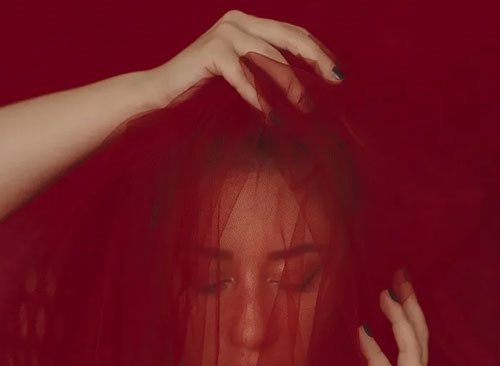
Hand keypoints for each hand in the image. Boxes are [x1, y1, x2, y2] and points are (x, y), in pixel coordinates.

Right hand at [145, 10, 342, 112]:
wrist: (161, 89)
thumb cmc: (203, 85)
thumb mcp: (240, 70)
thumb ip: (263, 66)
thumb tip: (299, 84)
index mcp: (249, 23)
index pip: (292, 33)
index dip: (318, 51)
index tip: (337, 73)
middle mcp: (239, 21)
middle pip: (289, 37)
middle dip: (316, 59)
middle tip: (336, 81)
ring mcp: (225, 33)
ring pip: (269, 57)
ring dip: (291, 84)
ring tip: (305, 107)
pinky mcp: (211, 52)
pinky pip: (243, 76)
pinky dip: (257, 97)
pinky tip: (271, 116)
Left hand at [358, 269, 482, 365]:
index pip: (416, 342)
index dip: (410, 315)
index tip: (401, 289)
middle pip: (417, 337)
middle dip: (408, 305)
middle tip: (400, 276)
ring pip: (409, 349)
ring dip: (398, 318)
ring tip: (386, 292)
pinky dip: (375, 352)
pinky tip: (363, 333)